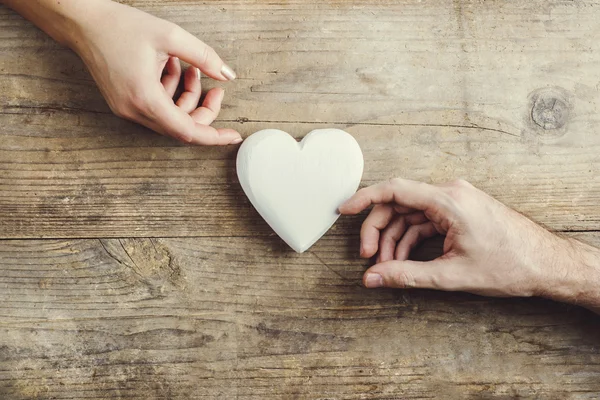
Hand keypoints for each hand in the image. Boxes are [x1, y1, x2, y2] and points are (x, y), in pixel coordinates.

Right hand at [6, 0, 241, 144]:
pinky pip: (157, 108)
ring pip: (170, 117)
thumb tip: (227, 75)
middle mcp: (134, 111)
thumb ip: (204, 57)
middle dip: (203, 109)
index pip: (187, 131)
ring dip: (186, 97)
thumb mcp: (170, 35)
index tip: (233, 136)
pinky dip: (170, 93)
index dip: (213, 136)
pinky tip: (171, 68)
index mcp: (145, 99)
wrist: (82, 23)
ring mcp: (126, 109)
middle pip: (181, 126)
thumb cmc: (120, 26)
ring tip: (190, 68)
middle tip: (215, 88)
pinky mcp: (124, 103)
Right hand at [339, 178, 599, 308]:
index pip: (395, 189)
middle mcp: (450, 193)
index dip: (364, 199)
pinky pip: (424, 220)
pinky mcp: (458, 212)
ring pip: (410, 215)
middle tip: (367, 257)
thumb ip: (407, 275)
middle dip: (378, 230)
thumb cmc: (510, 265)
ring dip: (394, 238)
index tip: (343, 209)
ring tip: (385, 265)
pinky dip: (410, 239)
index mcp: (448, 200)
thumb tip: (373, 278)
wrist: (548, 265)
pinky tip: (403, 259)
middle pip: (398, 204)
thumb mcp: (452, 275)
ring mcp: (455, 201)